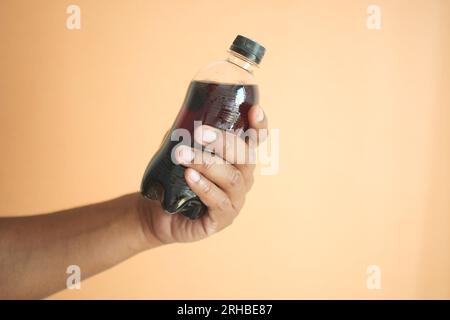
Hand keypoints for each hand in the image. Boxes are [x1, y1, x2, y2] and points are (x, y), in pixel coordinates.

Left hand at [137, 105, 267, 244]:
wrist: (159, 212)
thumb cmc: (174, 177)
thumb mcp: (180, 148)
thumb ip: (187, 132)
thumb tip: (188, 112)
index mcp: (237, 159)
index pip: (255, 140)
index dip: (259, 126)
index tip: (254, 110)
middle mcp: (242, 178)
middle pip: (245, 157)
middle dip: (223, 142)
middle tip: (200, 134)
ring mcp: (235, 199)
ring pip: (231, 178)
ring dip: (207, 164)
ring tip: (182, 155)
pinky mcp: (223, 219)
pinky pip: (219, 201)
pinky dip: (204, 187)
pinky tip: (189, 176)